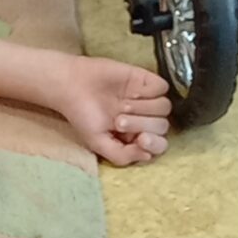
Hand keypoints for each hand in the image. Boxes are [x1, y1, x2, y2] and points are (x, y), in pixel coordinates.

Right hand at [49, 54, 171, 165]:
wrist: (73, 86)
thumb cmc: (83, 115)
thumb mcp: (97, 143)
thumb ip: (121, 155)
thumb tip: (148, 156)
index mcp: (135, 136)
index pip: (159, 145)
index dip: (154, 143)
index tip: (140, 139)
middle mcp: (144, 118)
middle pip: (162, 126)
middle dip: (141, 125)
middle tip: (118, 120)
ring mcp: (147, 99)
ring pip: (164, 107)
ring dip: (144, 108)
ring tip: (122, 104)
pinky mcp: (146, 80)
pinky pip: (163, 88)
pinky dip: (149, 91)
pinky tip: (132, 91)